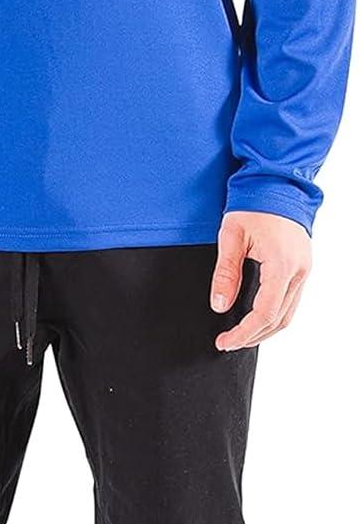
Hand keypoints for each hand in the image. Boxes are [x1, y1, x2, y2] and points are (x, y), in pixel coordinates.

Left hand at [209, 210, 311, 350]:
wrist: (277, 181)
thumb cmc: (253, 203)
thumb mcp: (231, 234)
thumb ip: (225, 272)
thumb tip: (219, 306)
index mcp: (281, 264)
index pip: (264, 314)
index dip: (243, 333)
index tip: (224, 341)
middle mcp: (298, 271)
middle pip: (279, 320)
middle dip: (253, 336)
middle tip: (228, 342)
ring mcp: (304, 269)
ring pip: (288, 313)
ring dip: (265, 329)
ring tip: (240, 334)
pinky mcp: (302, 265)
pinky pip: (292, 300)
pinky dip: (275, 313)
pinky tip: (257, 315)